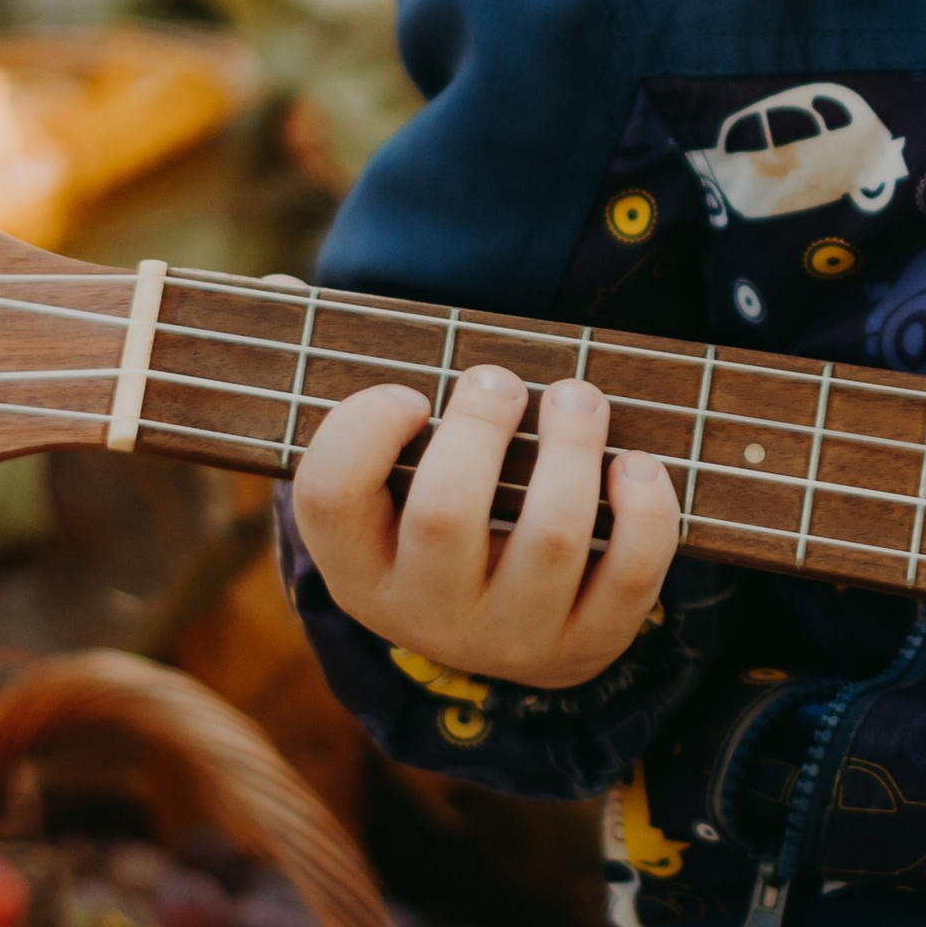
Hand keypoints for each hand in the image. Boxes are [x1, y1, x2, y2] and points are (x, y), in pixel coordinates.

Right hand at [294, 363, 678, 688]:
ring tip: (577, 395)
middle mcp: (424, 613)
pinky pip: (630, 578)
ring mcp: (510, 636)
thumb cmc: (436, 509)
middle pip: (446, 513)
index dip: (363, 429)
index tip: (409, 393)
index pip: (329, 497)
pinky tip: (636, 462)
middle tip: (499, 379)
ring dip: (573, 448)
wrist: (504, 627)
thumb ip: (337, 382)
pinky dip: (646, 511)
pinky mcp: (590, 643)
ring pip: (548, 539)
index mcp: (354, 565)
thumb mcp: (382, 474)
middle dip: (480, 425)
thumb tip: (279, 282)